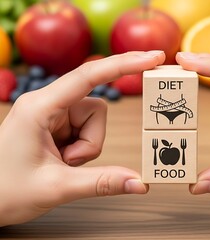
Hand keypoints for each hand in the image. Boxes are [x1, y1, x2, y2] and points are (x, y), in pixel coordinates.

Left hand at [0, 51, 164, 226]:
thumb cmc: (4, 190)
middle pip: (96, 108)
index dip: (123, 65)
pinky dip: (83, 148)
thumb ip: (101, 183)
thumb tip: (139, 182)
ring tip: (63, 163)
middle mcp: (47, 103)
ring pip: (94, 121)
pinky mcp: (57, 125)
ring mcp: (53, 114)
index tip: (152, 58)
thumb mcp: (57, 187)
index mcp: (40, 106)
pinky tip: (63, 160)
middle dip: (92, 140)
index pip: (89, 76)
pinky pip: (86, 130)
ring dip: (87, 146)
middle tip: (71, 162)